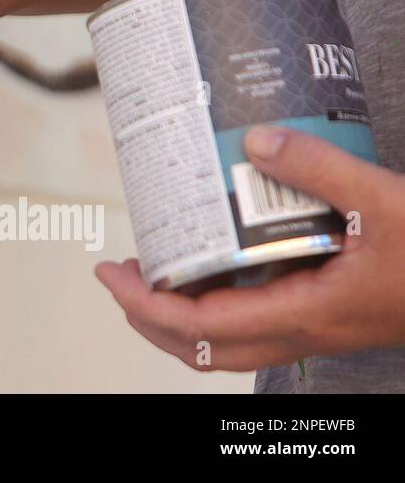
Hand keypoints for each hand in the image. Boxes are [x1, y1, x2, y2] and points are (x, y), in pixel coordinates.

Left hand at [96, 126, 404, 371]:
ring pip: (228, 341)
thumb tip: (258, 139)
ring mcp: (314, 328)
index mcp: (304, 314)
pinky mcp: (327, 313)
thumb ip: (320, 169)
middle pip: (202, 349)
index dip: (146, 304)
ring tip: (156, 267)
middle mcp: (302, 331)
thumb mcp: (382, 202)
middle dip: (149, 317)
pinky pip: (256, 321)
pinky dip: (220, 301)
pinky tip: (216, 260)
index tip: (110, 273)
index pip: (201, 326)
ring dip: (181, 314)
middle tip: (119, 274)